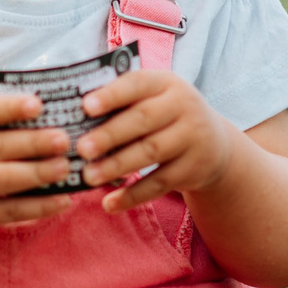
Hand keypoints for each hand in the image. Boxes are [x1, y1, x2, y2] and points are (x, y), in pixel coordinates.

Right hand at [0, 93, 78, 240]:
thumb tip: (37, 106)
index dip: (7, 107)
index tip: (38, 104)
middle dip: (32, 143)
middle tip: (63, 139)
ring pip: (2, 180)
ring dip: (37, 174)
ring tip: (65, 167)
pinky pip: (10, 212)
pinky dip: (39, 207)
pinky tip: (63, 200)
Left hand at [76, 70, 238, 212]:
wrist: (215, 144)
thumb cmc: (165, 116)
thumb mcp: (154, 98)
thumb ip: (122, 100)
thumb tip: (73, 111)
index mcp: (166, 83)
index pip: (137, 83)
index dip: (111, 95)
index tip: (85, 106)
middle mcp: (183, 106)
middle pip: (143, 119)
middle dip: (109, 135)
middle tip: (81, 148)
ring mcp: (192, 138)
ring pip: (150, 152)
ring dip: (117, 166)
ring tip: (89, 176)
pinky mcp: (193, 169)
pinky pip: (159, 184)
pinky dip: (133, 196)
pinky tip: (109, 204)